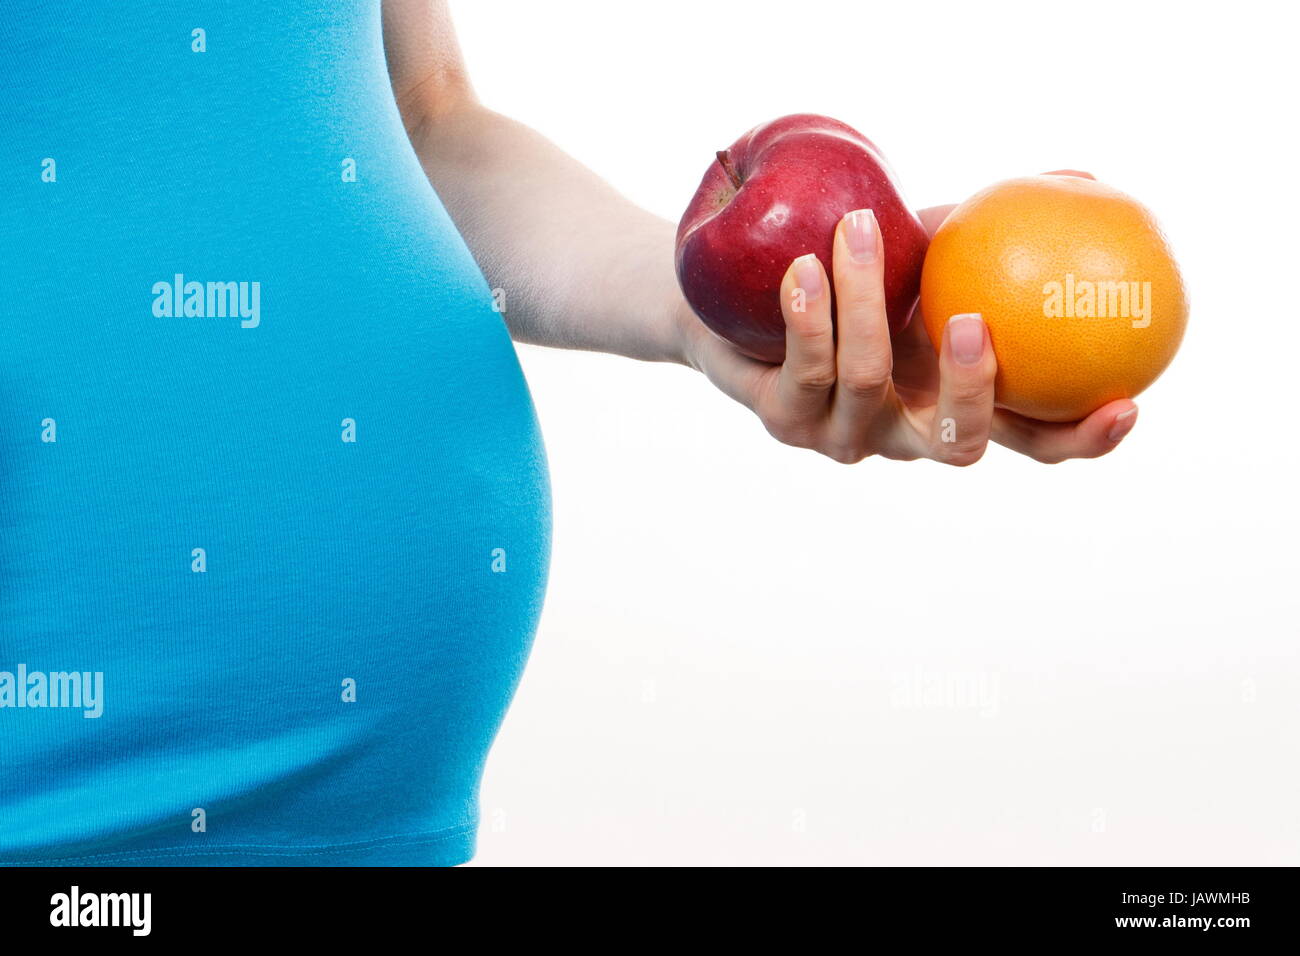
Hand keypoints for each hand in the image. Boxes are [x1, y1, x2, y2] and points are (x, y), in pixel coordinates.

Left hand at [678, 171, 1138, 464]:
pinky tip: (803, 265)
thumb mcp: (933, 249)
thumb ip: (997, 228)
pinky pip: (804, 369)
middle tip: (973, 322)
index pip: (1035, 439)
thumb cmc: (862, 271)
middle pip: (959, 446)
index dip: (1082, 437)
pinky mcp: (784, 422)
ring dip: (864, 301)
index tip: (1127, 402)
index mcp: (958, 404)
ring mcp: (844, 436)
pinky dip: (808, 311)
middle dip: (970, 390)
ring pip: (866, 384)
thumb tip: (1079, 176)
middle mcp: (907, 435)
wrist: (748, 293)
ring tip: (856, 230)